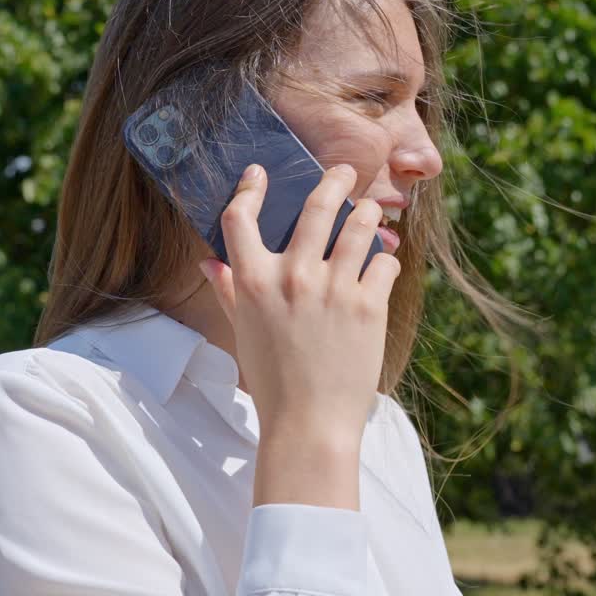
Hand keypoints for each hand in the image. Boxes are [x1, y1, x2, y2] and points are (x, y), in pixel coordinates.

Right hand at [197, 162, 400, 507]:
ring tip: (370, 210)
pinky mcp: (369, 305)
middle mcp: (293, 277)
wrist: (310, 423)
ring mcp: (334, 288)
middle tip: (343, 171)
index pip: (242, 218)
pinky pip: (385, 262)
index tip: (260, 173)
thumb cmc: (272, 380)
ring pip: (358, 225)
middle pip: (315, 206)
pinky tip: (384, 262)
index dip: (250, 189)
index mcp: (254, 282)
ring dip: (366, 212)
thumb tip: (208, 261)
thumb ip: (228, 290)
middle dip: (333, 180)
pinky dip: (386, 258)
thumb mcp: (242, 332)